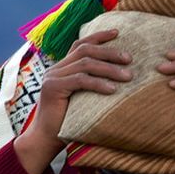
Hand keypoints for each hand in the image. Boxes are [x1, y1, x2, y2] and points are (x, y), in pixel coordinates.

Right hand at [13, 29, 132, 173]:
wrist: (45, 141)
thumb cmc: (67, 123)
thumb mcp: (81, 99)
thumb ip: (90, 86)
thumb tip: (118, 78)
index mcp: (61, 68)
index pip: (80, 45)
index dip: (98, 36)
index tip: (117, 32)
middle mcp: (55, 69)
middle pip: (85, 50)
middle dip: (109, 51)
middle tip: (129, 58)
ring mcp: (52, 77)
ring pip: (85, 64)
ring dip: (109, 68)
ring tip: (128, 76)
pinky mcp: (53, 88)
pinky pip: (80, 80)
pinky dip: (98, 83)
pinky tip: (113, 89)